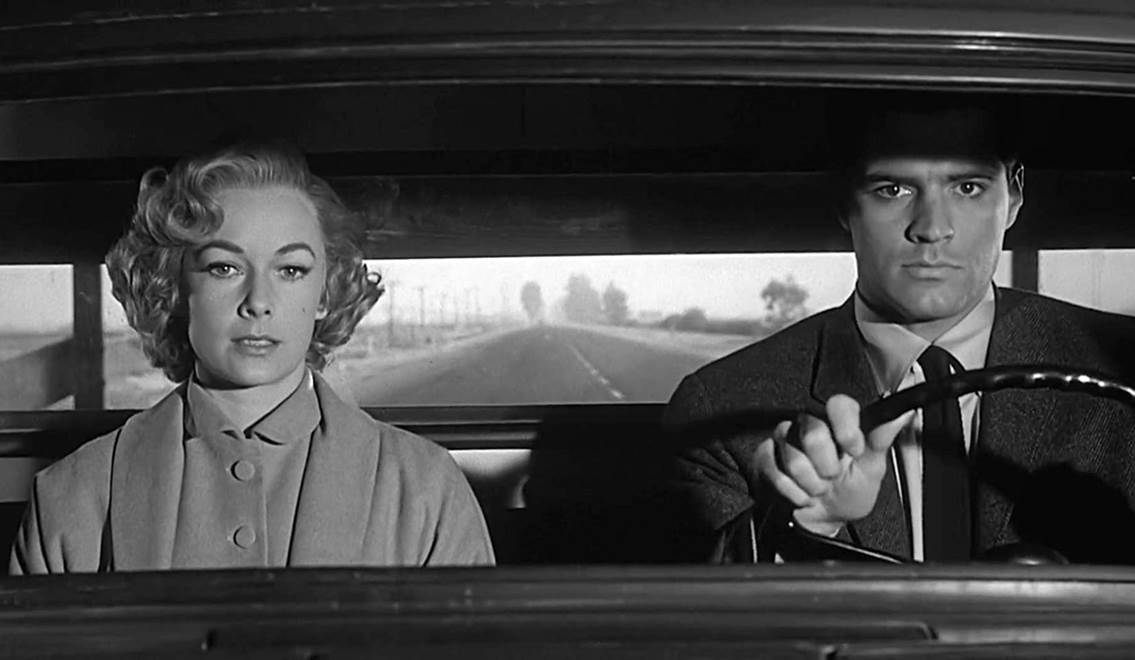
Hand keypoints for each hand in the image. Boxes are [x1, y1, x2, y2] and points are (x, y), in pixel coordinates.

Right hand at [754, 394, 911, 535]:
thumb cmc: (849, 493)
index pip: (839, 404)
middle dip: (826, 467)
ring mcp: (785, 439)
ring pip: (793, 457)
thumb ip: (881, 439)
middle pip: (813, 433)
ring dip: (810, 484)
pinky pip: (773, 471)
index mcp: (839, 423)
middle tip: (832, 476)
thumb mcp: (872, 470)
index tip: (853, 451)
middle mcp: (810, 425)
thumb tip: (900, 414)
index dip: (845, 428)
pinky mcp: (765, 456)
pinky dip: (791, 491)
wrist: (822, 521)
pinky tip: (800, 493)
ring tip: (817, 488)